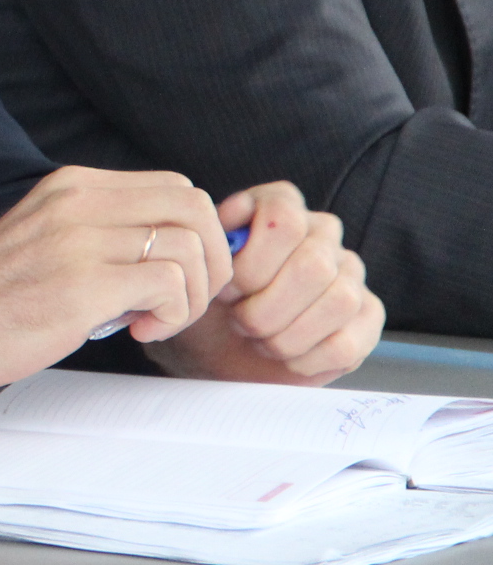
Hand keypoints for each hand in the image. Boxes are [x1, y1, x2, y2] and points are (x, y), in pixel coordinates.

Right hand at [0, 166, 231, 390]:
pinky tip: (138, 329)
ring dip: (191, 296)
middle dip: (212, 258)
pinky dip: (172, 314)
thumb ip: (100, 230)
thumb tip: (169, 247)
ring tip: (154, 319)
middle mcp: (76, 201)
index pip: (175, 187)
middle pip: (194, 206)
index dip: (198, 233)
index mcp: (70, 186)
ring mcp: (78, 240)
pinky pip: (169, 285)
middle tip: (186, 299)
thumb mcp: (47, 239)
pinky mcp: (82, 285)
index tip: (183, 275)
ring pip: (190, 246)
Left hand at [144, 183, 383, 383]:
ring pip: (338, 302)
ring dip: (286, 335)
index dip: (251, 263)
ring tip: (259, 338)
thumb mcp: (197, 265)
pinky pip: (348, 342)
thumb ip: (210, 237)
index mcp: (280, 206)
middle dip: (265, 307)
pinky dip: (306, 358)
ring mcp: (351, 272)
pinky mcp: (368, 315)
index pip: (284, 220)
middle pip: (311, 266)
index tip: (225, 290)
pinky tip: (284, 356)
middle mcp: (322, 231)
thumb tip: (231, 222)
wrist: (216, 344)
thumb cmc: (207, 298)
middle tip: (239, 322)